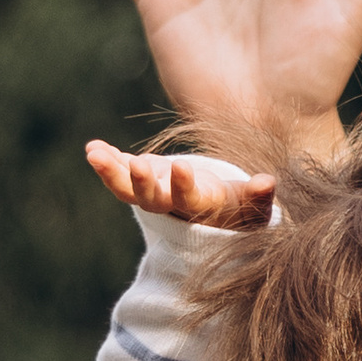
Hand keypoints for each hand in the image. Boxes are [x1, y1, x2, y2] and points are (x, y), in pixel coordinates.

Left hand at [83, 141, 275, 228]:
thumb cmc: (238, 207)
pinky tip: (93, 147)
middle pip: (151, 200)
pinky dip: (106, 162)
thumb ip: (259, 195)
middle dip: (142, 183)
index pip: (189, 200)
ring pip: (126, 190)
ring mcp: (152, 193)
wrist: (214, 212)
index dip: (184, 187)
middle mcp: (171, 205)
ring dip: (110, 173)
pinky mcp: (141, 181)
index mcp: (198, 207)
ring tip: (94, 153)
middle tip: (137, 166)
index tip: (183, 167)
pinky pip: (118, 175)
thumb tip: (268, 181)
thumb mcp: (251, 203)